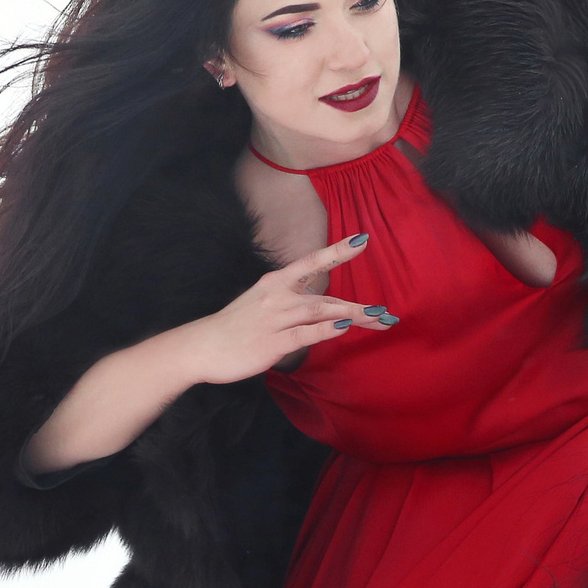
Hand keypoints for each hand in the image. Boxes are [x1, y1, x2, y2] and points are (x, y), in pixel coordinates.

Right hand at [172, 233, 397, 385]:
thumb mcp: (259, 304)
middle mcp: (276, 296)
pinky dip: (326, 329)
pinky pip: (305, 334)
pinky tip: (344, 327)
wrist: (200, 347)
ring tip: (378, 319)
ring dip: (352, 315)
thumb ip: (289, 302)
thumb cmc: (232, 328)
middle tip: (387, 313)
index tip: (362, 240)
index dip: (337, 251)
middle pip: (326, 296)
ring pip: (320, 312)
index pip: (310, 262)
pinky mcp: (272, 343)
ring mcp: (275, 319)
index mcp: (274, 283)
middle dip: (359, 307)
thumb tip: (320, 309)